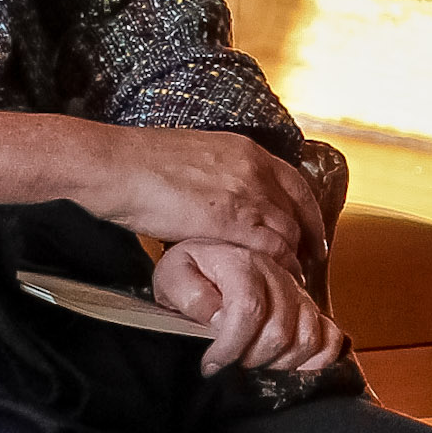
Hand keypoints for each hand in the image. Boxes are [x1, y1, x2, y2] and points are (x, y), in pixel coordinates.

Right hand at [74, 125, 324, 267]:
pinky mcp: (230, 221)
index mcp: (246, 151)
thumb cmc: (144, 163)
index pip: (297, 184)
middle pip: (298, 212)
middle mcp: (254, 170)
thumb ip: (220, 175)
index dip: (309, 214)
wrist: (120, 166)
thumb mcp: (197, 159)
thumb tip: (224, 196)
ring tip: (288, 281)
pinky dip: (278, 267)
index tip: (311, 234)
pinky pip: (270, 248)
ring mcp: (245, 194)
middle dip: (305, 241)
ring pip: (288, 233)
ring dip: (292, 259)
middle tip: (305, 265)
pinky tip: (273, 281)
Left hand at [154, 238, 346, 375]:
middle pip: (279, 331)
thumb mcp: (172, 278)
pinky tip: (288, 361)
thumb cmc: (189, 271)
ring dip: (278, 361)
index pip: (249, 310)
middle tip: (229, 360)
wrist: (207, 258)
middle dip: (250, 357)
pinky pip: (329, 336)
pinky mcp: (309, 305)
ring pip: (307, 337)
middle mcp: (276, 272)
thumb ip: (192, 296)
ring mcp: (297, 289)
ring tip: (252, 358)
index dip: (231, 346)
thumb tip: (219, 320)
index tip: (211, 364)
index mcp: (241, 261)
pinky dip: (316, 357)